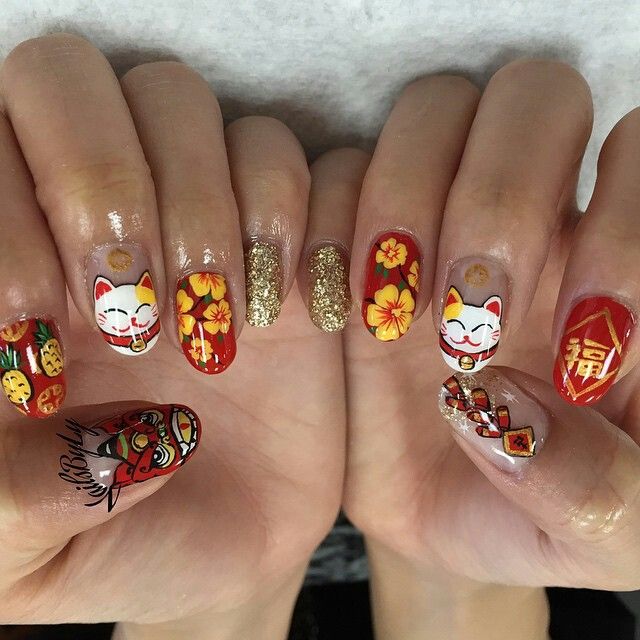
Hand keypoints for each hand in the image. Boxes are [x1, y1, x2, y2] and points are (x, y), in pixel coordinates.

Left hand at [0, 34, 342, 636]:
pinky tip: (294, 306)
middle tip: (139, 313)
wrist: (235, 542)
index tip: (42, 346)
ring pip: (178, 99)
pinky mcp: (282, 236)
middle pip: (68, 83)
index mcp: (9, 277)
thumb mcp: (25, 559)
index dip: (5, 234)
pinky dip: (294, 213)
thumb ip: (7, 501)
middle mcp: (94, 222)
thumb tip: (85, 430)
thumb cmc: (120, 543)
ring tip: (225, 320)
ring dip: (207, 203)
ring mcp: (195, 215)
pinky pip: (289, 151)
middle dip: (104, 185)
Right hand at [338, 60, 639, 631]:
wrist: (440, 521)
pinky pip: (333, 171)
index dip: (615, 241)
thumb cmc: (538, 518)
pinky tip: (336, 310)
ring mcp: (438, 217)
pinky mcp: (355, 238)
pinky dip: (326, 225)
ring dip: (406, 200)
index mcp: (621, 270)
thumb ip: (604, 490)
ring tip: (393, 318)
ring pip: (432, 110)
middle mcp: (535, 220)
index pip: (637, 161)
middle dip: (499, 198)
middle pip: (534, 98)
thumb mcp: (606, 538)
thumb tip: (508, 405)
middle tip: (467, 318)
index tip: (575, 356)